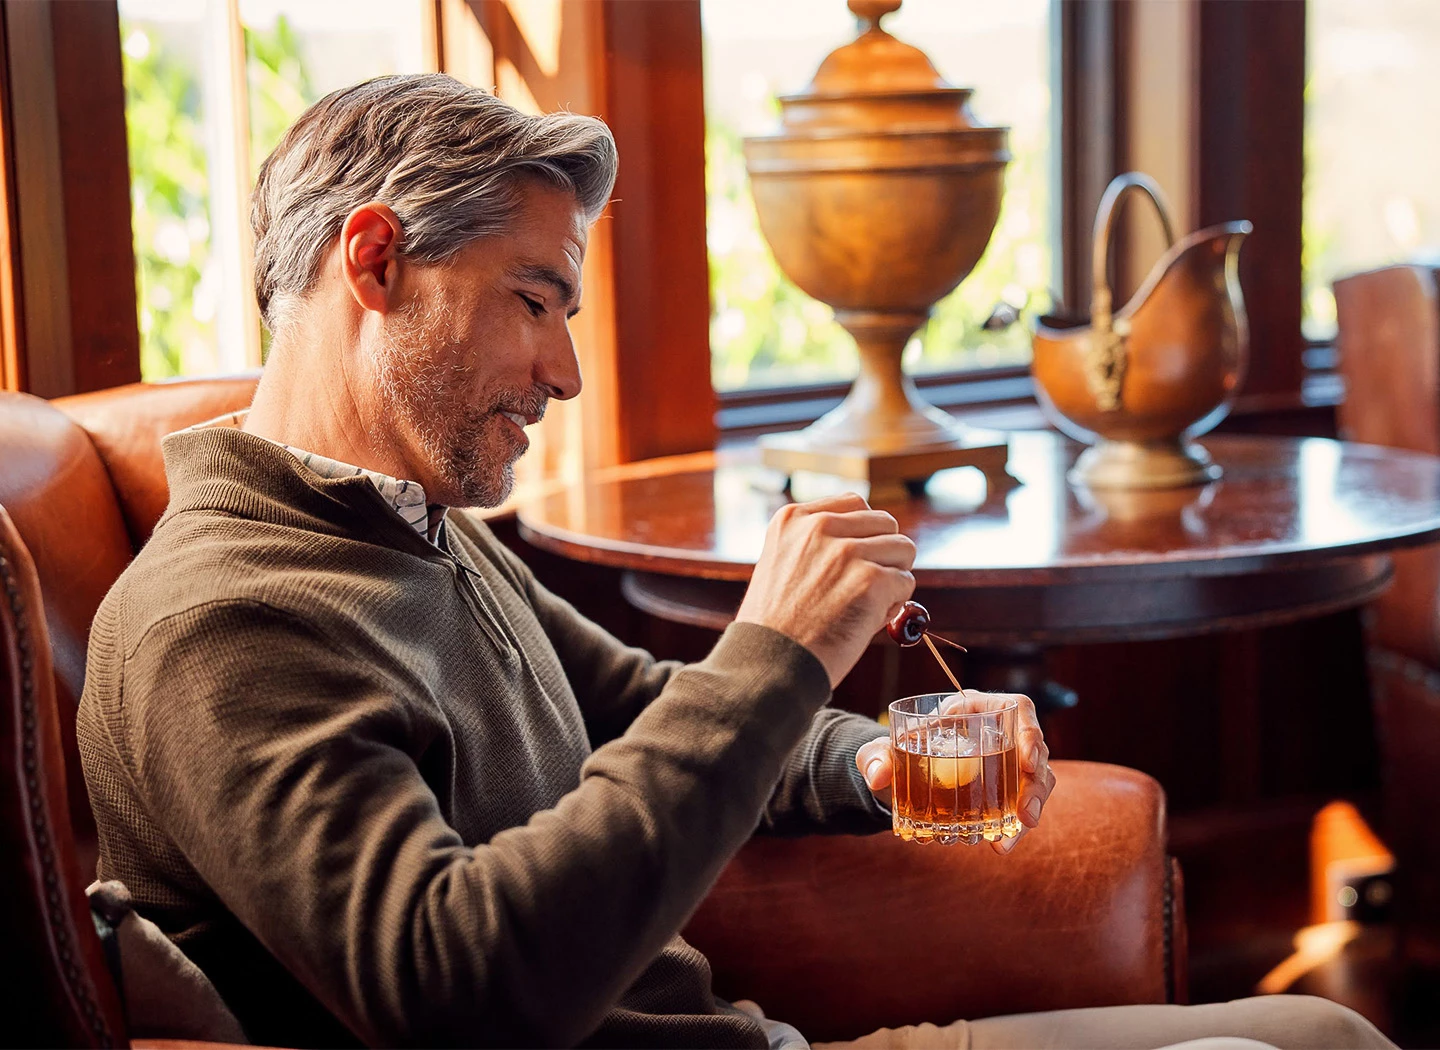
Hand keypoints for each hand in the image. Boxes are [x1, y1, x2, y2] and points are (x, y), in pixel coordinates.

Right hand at [736, 493, 916, 687]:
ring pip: (903, 550)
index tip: (856, 561)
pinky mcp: (870, 580)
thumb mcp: (780, 564)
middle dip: (884, 555)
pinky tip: (868, 620)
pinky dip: (895, 604)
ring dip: (893, 577)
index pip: (855, 504)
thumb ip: (816, 545)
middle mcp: (820, 527)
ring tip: (865, 604)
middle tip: (864, 588)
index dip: (865, 534)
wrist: (769, 664)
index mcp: (793, 518)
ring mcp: (847, 552)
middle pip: (886, 523)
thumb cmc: (776, 626)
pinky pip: (906, 583)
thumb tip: (872, 543)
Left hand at [856, 689, 1055, 854]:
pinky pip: (1020, 805)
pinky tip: (1000, 846)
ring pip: (1035, 782)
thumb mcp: (881, 750)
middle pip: (1035, 752)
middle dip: (1036, 786)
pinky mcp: (1005, 790)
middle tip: (1026, 814)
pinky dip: (1013, 828)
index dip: (1030, 732)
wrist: (899, 776)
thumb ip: (875, 756)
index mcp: (976, 708)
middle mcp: (999, 733)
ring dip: (1031, 810)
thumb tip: (876, 776)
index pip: (1018, 708)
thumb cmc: (897, 751)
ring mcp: (1006, 763)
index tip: (1028, 761)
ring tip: (1009, 840)